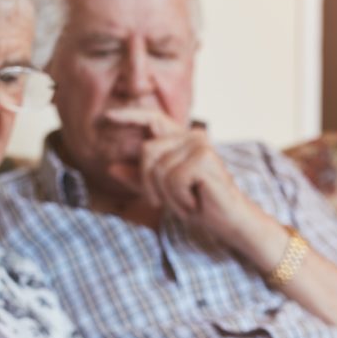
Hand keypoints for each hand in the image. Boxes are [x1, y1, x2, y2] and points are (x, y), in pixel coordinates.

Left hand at [103, 107, 266, 243]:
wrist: (229, 221)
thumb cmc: (198, 204)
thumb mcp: (163, 191)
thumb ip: (138, 179)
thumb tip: (110, 168)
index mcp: (182, 139)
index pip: (152, 119)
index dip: (129, 116)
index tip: (107, 116)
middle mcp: (192, 136)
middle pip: (147, 151)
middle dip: (149, 183)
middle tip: (165, 202)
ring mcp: (199, 145)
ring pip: (158, 168)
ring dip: (167, 195)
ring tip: (187, 202)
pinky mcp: (204, 159)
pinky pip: (172, 179)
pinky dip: (179, 199)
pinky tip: (195, 202)